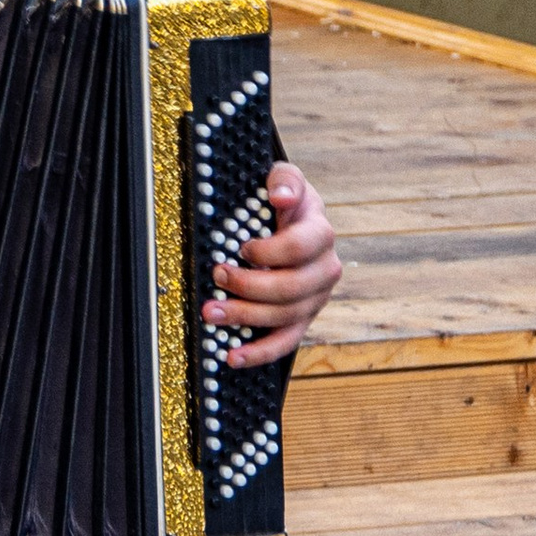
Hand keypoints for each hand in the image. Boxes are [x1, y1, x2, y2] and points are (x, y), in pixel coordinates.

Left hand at [208, 161, 340, 367]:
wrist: (291, 222)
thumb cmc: (282, 201)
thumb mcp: (283, 179)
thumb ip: (285, 181)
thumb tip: (281, 197)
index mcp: (319, 234)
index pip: (300, 247)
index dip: (270, 251)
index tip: (242, 247)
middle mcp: (323, 269)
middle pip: (291, 288)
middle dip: (249, 286)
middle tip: (217, 277)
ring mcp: (314, 298)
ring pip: (285, 317)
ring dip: (245, 317)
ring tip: (211, 313)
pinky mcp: (301, 319)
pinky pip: (284, 342)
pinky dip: (259, 352)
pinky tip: (233, 356)